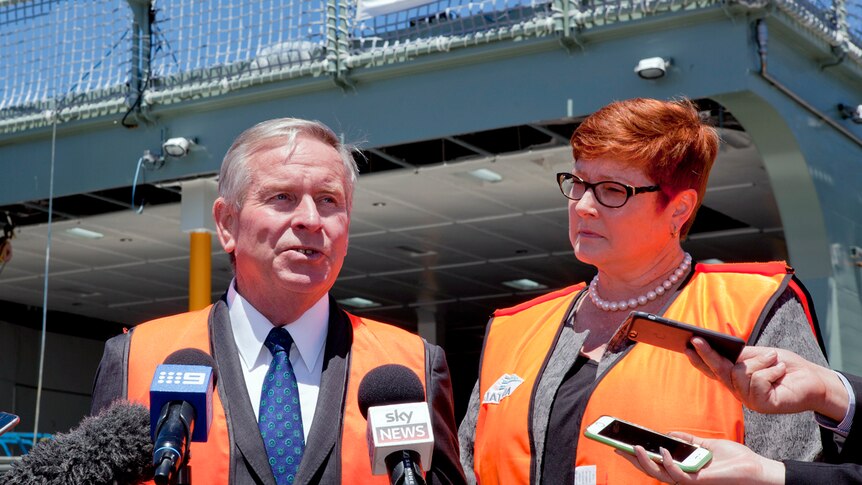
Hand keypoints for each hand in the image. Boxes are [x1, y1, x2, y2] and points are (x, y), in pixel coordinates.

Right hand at [616, 432, 784, 484]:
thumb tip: (668, 434)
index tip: (621, 441)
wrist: (757, 469)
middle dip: (631, 458)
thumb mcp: (706, 444)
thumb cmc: (735, 459)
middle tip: (615, 445)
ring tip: (633, 446)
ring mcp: (690, 480)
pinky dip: (668, 463)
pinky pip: (678, 475)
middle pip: (651, 469)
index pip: (655, 461)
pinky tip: (663, 450)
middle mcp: (684, 476)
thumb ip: (687, 440)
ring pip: (659, 474)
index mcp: (684, 467)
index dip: (637, 454)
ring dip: (644, 461)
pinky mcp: (699, 482)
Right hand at [684, 339, 847, 419]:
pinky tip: (779, 372)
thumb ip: (741, 357)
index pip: (712, 368)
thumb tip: (723, 350)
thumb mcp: (758, 355)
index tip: (688, 344)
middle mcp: (738, 390)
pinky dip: (772, 370)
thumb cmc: (784, 366)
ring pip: (742, 372)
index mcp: (735, 378)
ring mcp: (749, 399)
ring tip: (774, 361)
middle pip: (718, 370)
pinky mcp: (762, 405)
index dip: (699, 357)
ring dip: (762, 362)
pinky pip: (758, 380)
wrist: (812, 379)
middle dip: (708, 354)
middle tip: (697, 339)